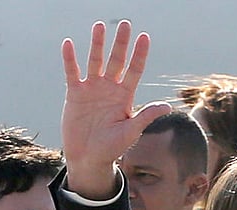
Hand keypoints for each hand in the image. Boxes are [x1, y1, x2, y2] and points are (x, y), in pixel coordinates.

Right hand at [60, 20, 170, 198]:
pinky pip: (72, 72)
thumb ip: (146, 116)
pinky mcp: (75, 94)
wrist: (89, 158)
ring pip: (95, 62)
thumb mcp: (131, 131)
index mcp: (125, 96)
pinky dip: (70, 59)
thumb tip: (167, 106)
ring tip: (100, 26)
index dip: (139, 54)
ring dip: (97, 44)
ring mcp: (92, 89)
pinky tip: (69, 44)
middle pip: (116, 61)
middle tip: (125, 24)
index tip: (145, 37)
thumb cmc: (112, 148)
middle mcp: (109, 89)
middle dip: (121, 43)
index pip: (134, 70)